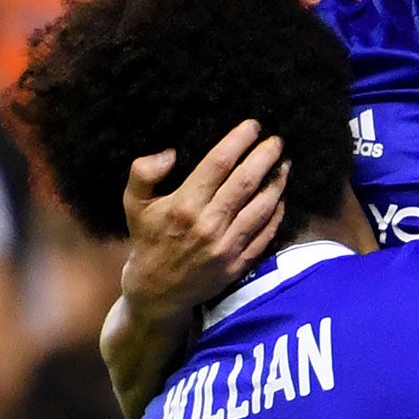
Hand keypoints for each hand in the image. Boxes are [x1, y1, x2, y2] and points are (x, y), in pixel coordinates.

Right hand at [120, 120, 288, 322]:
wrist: (157, 292)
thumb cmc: (147, 240)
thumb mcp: (133, 204)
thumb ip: (143, 173)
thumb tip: (170, 153)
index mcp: (184, 206)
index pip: (219, 164)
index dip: (238, 141)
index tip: (252, 125)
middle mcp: (208, 225)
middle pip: (247, 182)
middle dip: (266, 157)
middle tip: (277, 140)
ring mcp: (227, 246)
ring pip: (262, 207)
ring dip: (277, 183)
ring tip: (285, 164)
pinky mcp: (239, 264)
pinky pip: (265, 233)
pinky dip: (277, 213)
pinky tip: (280, 198)